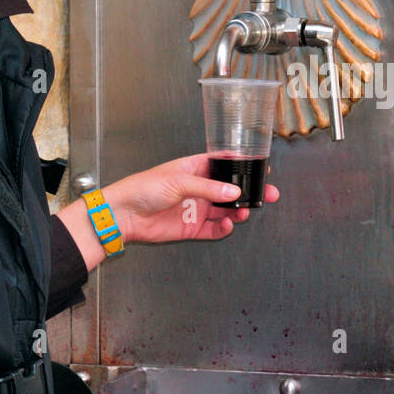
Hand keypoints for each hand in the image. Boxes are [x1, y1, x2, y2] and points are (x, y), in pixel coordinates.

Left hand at [102, 153, 279, 244]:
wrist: (125, 214)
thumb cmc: (144, 188)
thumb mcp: (179, 180)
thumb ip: (209, 187)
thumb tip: (234, 190)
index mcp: (195, 168)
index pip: (224, 165)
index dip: (242, 167)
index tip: (262, 169)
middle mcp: (198, 188)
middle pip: (230, 190)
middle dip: (249, 192)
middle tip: (267, 195)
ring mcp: (196, 208)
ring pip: (226, 209)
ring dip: (238, 210)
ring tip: (245, 211)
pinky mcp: (192, 227)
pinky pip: (214, 228)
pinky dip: (224, 228)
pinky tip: (228, 224)